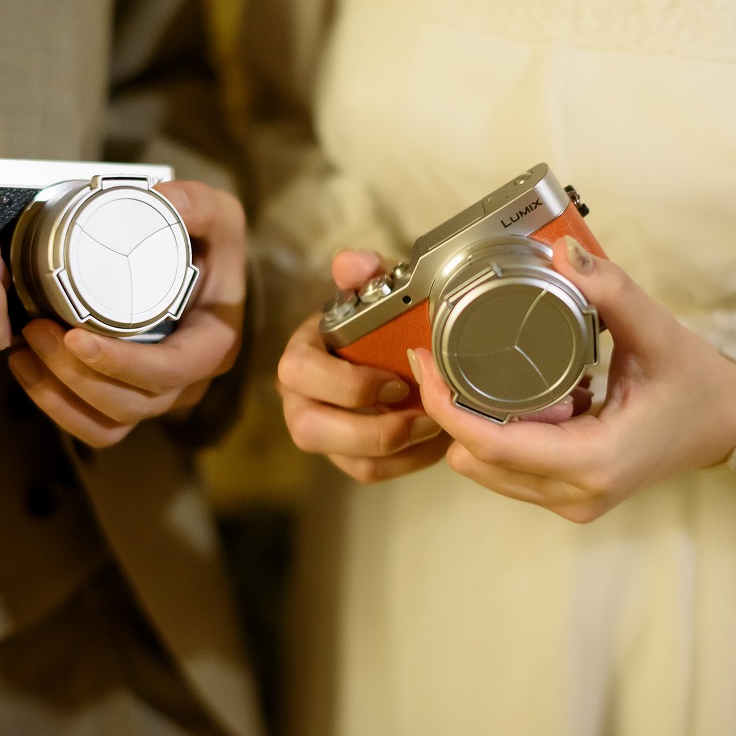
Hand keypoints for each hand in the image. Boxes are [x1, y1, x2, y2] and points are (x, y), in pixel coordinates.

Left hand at [7, 180, 245, 448]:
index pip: (168, 371)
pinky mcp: (130, 400)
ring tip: (24, 348)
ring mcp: (159, 397)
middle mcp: (189, 382)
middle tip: (36, 329)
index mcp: (214, 346)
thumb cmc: (213, 246)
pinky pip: (93, 426)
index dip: (120, 364)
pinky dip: (56, 407)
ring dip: (58, 395)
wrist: (206, 270)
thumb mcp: (218, 217)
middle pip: (130, 403)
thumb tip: (157, 198)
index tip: (75, 336)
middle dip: (74, 375)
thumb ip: (195, 203)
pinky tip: (27, 369)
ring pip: (107, 423)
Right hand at [276, 249, 448, 482]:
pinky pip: (370, 472)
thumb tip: (351, 263)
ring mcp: (322, 433)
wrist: (394, 345)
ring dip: (397, 451)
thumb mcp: (376, 290)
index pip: (298, 373)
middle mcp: (300, 399)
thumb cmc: (379, 318)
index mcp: (301, 355)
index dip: (347, 384)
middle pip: (310, 430)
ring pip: (346, 461)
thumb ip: (365, 272)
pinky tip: (435, 442)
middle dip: (372, 429)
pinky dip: (407, 463)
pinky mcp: (346, 456)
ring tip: (437, 428)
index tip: (397, 382)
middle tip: (423, 415)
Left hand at [407, 236, 735, 522]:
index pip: (491, 444)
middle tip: (458, 359)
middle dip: (456, 411)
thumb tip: (563, 252)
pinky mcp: (569, 497)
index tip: (426, 362)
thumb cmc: (696, 383)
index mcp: (596, 460)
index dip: (445, 405)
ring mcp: (572, 501)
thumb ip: (611, 290)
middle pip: (476, 459)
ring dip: (478, 425)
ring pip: (486, 469)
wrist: (728, 423)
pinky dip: (501, 436)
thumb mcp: (657, 331)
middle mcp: (578, 493)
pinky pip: (508, 471)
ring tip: (508, 380)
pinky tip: (528, 402)